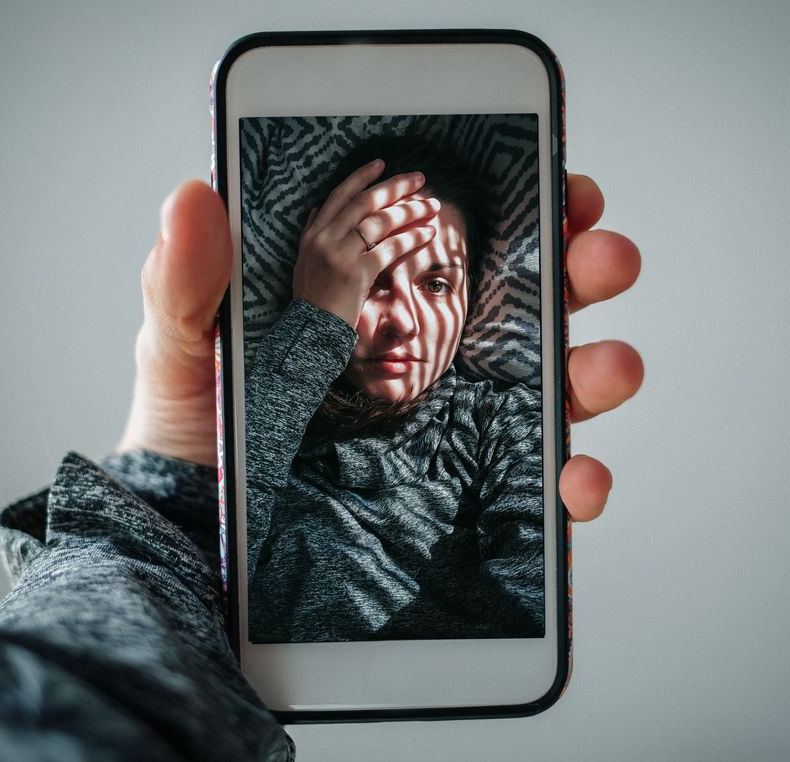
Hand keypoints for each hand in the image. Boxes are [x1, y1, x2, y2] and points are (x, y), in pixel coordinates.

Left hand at [118, 174, 642, 521]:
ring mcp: (457, 431)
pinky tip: (577, 480)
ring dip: (599, 369)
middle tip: (601, 257)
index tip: (564, 188)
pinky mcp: (467, 501)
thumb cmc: (194, 442)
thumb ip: (186, 283)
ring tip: (609, 364)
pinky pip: (539, 491)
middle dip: (585, 271)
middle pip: (534, 306)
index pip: (470, 243)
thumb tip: (194, 196)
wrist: (194, 545)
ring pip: (557, 391)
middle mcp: (434, 360)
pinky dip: (577, 485)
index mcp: (384, 305)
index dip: (529, 211)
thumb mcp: (180, 352)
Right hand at [291, 159, 441, 327]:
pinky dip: (411, 239)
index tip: (382, 164)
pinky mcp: (357, 273)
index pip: (339, 195)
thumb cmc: (312, 299)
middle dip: (395, 187)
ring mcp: (340, 255)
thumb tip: (315, 210)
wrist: (309, 330)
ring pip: (380, 221)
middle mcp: (324, 238)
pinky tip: (427, 234)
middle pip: (365, 202)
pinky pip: (389, 249)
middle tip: (419, 179)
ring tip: (431, 207)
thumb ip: (309, 233)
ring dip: (410, 211)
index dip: (362, 177)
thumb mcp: (303, 261)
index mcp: (313, 233)